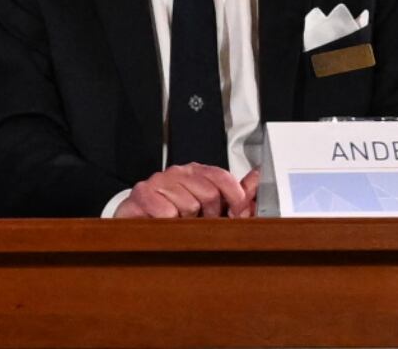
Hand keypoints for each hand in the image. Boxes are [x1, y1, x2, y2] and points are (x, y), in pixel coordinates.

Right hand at [109, 162, 254, 218]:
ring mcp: (159, 182)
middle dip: (209, 214)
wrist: (139, 224)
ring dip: (187, 221)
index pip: (222, 176)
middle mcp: (178, 173)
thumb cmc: (177, 217)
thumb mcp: (210, 207)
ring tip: (181, 224)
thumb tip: (258, 178)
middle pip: (209, 192)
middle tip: (200, 221)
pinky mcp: (142, 194)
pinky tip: (166, 225)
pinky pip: (167, 211)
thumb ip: (236, 194)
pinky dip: (169, 224)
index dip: (234, 198)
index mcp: (196, 172)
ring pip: (189, 204)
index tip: (236, 214)